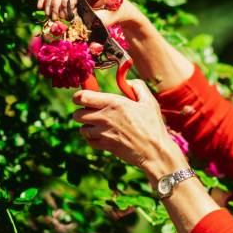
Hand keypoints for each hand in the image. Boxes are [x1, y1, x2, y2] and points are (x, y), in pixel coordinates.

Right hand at [37, 0, 136, 24]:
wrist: (121, 8)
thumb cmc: (116, 15)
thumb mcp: (108, 20)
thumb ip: (95, 23)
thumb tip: (85, 36)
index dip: (66, 1)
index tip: (63, 17)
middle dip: (56, 1)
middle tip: (52, 17)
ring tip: (47, 13)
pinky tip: (41, 6)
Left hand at [72, 80, 186, 180]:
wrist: (155, 151)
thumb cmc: (153, 125)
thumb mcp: (150, 101)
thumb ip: (137, 86)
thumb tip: (126, 81)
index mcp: (114, 103)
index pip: (82, 97)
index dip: (79, 96)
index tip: (83, 97)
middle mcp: (105, 117)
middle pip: (77, 114)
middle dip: (82, 112)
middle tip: (93, 112)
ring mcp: (103, 133)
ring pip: (82, 129)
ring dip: (88, 126)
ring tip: (100, 125)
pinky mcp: (104, 146)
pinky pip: (89, 141)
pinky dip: (93, 139)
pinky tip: (104, 135)